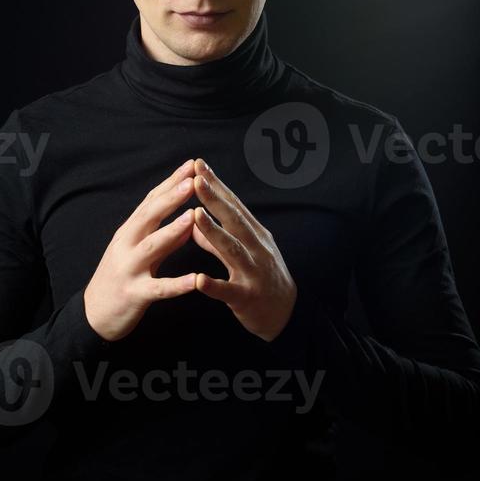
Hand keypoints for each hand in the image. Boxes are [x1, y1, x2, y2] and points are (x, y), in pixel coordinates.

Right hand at [83, 159, 197, 340]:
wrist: (94, 315)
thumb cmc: (121, 279)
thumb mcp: (141, 253)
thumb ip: (166, 239)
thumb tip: (190, 220)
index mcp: (129, 232)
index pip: (151, 201)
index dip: (171, 182)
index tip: (191, 165)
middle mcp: (126, 245)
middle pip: (149, 216)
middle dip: (171, 197)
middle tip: (193, 180)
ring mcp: (129, 269)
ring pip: (151, 246)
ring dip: (172, 230)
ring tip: (192, 217)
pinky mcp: (134, 294)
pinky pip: (158, 288)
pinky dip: (177, 284)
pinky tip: (195, 280)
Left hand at [190, 158, 297, 341]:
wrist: (286, 314)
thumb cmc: (261, 277)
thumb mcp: (243, 252)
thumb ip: (217, 239)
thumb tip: (193, 222)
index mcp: (255, 234)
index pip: (233, 204)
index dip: (216, 184)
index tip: (198, 165)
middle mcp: (257, 248)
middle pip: (234, 220)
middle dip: (214, 199)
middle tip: (196, 179)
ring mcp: (254, 272)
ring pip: (232, 250)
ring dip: (213, 232)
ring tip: (194, 216)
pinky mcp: (247, 297)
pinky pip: (229, 291)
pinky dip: (214, 285)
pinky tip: (199, 280)